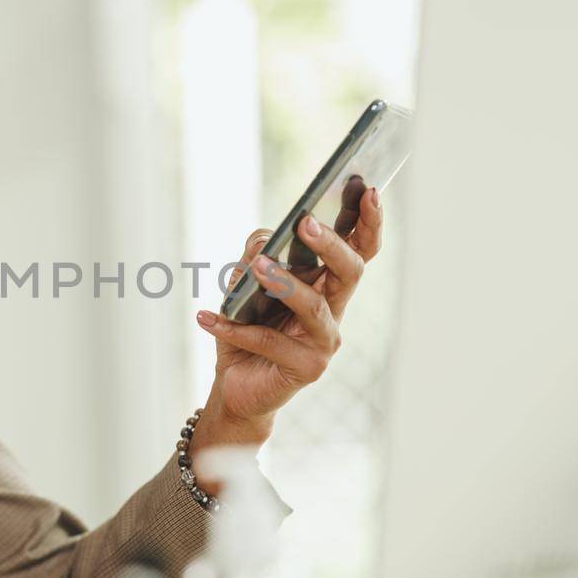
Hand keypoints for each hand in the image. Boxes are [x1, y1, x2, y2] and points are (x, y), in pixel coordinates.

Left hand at [194, 185, 383, 431]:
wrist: (236, 386)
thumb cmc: (247, 330)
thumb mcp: (246, 285)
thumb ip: (256, 256)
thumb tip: (264, 241)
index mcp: (328, 285)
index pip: (359, 250)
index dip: (369, 222)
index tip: (368, 190)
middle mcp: (334, 311)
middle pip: (351, 272)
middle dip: (330, 245)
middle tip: (305, 223)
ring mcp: (324, 342)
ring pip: (315, 307)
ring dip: (285, 283)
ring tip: (256, 268)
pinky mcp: (307, 368)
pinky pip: (270, 342)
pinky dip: (235, 329)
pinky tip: (208, 317)